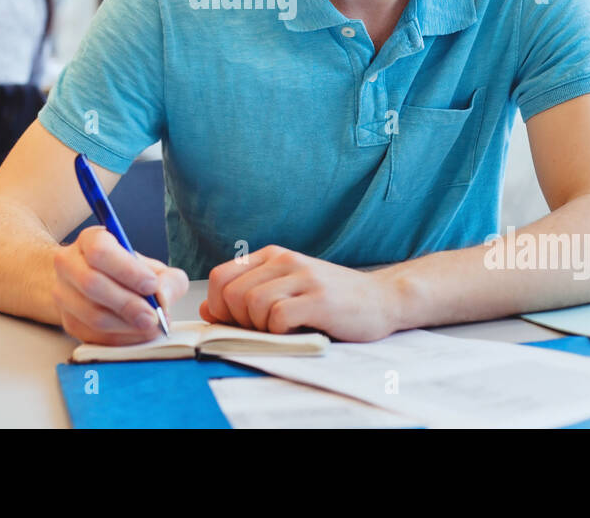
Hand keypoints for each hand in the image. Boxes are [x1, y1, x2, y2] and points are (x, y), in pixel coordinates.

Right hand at [52, 225, 188, 344]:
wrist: (97, 286)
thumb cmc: (126, 274)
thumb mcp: (152, 268)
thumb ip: (168, 280)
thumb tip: (162, 297)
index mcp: (90, 240)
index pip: (101, 252)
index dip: (127, 271)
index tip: (151, 285)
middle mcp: (68, 264)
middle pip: (91, 284)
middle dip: (127, 304)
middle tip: (153, 316)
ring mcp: (63, 294)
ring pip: (91, 314)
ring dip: (125, 325)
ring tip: (149, 326)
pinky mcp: (67, 321)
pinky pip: (92, 335)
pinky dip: (120, 339)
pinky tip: (137, 334)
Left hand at [199, 245, 399, 341]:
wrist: (383, 299)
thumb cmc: (331, 300)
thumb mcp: (285, 291)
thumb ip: (247, 297)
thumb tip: (207, 311)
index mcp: (272, 256)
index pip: (220, 278)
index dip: (219, 307)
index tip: (237, 323)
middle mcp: (285, 260)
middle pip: (232, 295)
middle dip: (239, 321)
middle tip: (263, 329)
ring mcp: (303, 277)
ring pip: (253, 306)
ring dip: (262, 328)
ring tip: (284, 329)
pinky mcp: (319, 298)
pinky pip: (278, 317)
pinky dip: (281, 332)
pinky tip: (298, 330)